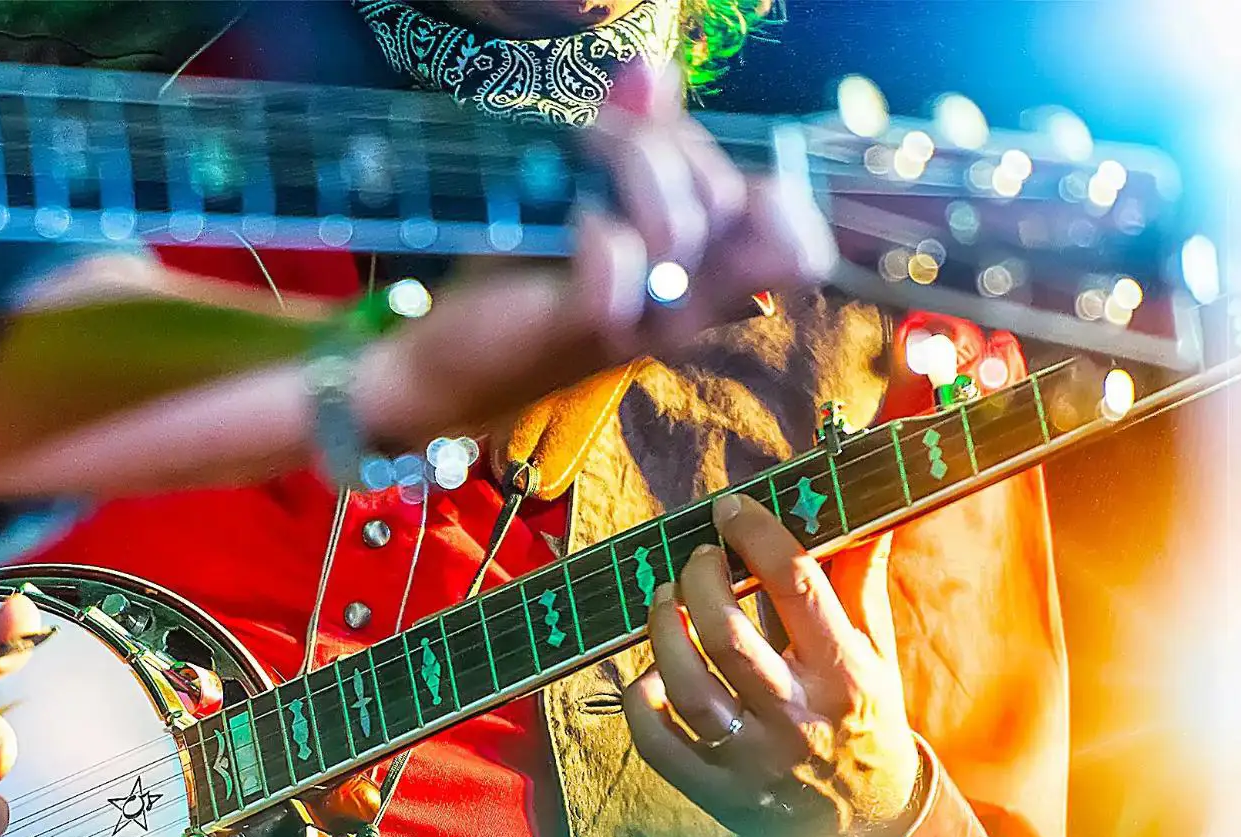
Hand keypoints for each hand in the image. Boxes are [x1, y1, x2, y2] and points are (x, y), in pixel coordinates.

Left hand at [359, 60, 835, 446]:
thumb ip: (633, 137)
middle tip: (608, 145)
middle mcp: (684, 304)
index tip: (704, 168)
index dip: (779, 198)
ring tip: (582, 165)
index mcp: (699, 277)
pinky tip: (570, 227)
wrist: (444, 363)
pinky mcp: (585, 328)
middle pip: (732, 201)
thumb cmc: (521, 282)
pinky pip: (622, 262)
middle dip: (673, 147)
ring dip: (631, 168)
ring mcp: (640, 321)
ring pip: (681, 224)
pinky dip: (597, 230)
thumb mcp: (587, 196)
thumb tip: (652, 69)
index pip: (796, 242)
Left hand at [622, 494, 920, 836]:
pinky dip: (641, 702)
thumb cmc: (864, 723)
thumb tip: (864, 515)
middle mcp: (796, 718)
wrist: (863, 829)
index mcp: (844, 675)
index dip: (756, 537)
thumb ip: (861, 585)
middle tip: (698, 558)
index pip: (797, 587)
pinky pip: (657, 743)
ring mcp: (751, 758)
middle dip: (700, 580)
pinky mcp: (715, 789)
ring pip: (685, 687)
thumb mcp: (877, 655)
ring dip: (663, 631)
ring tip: (665, 598)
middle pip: (727, 636)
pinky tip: (650, 675)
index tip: (731, 511)